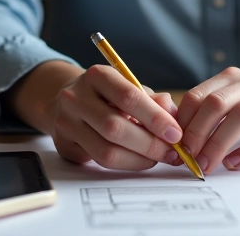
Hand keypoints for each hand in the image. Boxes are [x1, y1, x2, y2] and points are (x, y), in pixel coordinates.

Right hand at [8, 61, 184, 169]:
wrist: (68, 102)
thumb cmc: (108, 95)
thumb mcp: (131, 87)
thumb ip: (154, 100)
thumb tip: (174, 117)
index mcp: (97, 75)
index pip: (129, 98)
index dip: (156, 118)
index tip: (176, 133)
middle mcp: (76, 97)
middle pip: (116, 128)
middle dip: (150, 144)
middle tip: (171, 152)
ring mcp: (66, 123)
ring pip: (106, 151)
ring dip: (139, 159)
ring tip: (158, 157)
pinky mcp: (63, 146)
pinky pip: (98, 162)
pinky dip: (126, 164)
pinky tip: (139, 159)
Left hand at [177, 62, 239, 173]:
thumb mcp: (239, 98)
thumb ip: (212, 109)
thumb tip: (175, 133)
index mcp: (235, 76)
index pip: (200, 95)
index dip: (183, 121)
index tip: (174, 145)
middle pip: (219, 103)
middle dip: (198, 132)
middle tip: (187, 158)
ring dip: (221, 142)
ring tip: (208, 164)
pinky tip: (237, 162)